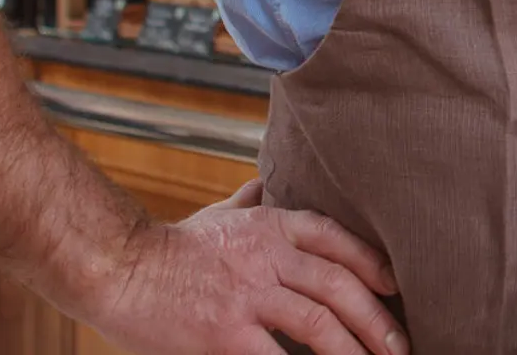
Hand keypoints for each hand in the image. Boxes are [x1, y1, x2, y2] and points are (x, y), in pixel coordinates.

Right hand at [78, 179, 405, 354]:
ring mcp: (247, 295)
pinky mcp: (225, 334)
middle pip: (339, 285)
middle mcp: (266, 256)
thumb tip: (269, 178)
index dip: (374, 263)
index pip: (337, 239)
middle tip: (401, 347)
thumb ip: (251, 201)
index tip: (399, 287)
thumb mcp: (218, 215)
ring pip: (319, 323)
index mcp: (270, 225)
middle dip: (377, 320)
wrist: (115, 268)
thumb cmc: (170, 247)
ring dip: (354, 350)